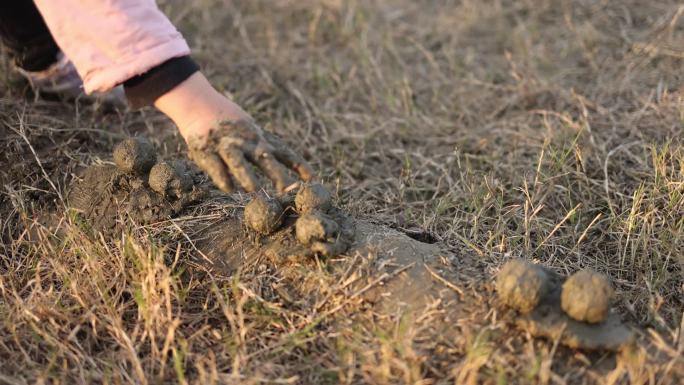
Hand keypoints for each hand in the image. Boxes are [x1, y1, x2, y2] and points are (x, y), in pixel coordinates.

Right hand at [186, 120, 313, 192]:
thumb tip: (297, 168)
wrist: (199, 105)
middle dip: (276, 173)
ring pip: (238, 162)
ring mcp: (226, 146)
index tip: (312, 179)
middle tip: (287, 188)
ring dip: (246, 175)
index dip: (298, 165)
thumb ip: (272, 149)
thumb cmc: (232, 124)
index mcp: (260, 140)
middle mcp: (247, 143)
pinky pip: (215, 166)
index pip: (284, 153)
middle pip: (264, 159)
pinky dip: (222, 177)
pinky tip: (229, 189)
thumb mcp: (256, 133)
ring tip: (253, 189)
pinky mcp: (207, 152)